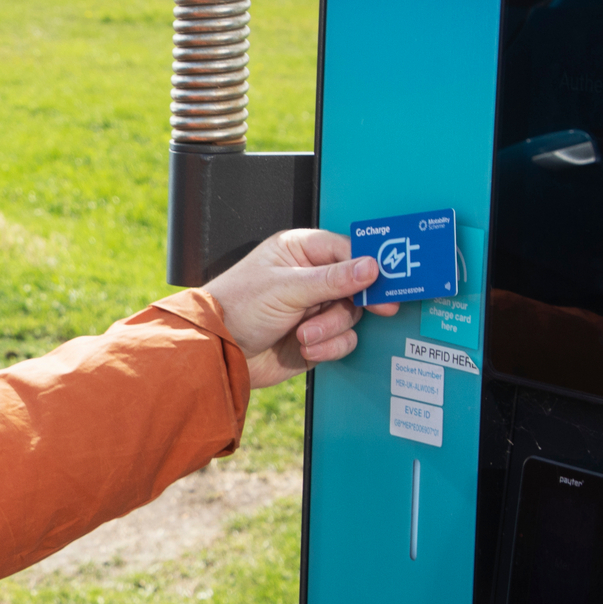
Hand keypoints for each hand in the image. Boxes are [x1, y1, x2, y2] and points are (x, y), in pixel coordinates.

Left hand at [203, 229, 397, 388]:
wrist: (217, 352)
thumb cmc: (235, 308)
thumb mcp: (286, 289)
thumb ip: (332, 279)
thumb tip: (371, 267)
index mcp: (300, 253)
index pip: (347, 251)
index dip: (369, 266)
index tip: (385, 282)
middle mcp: (310, 279)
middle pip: (356, 286)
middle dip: (355, 303)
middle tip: (378, 309)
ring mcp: (314, 309)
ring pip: (350, 316)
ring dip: (331, 329)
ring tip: (305, 334)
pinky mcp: (316, 338)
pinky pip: (341, 341)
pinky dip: (328, 347)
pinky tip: (306, 347)